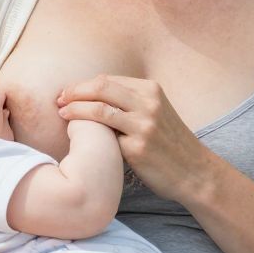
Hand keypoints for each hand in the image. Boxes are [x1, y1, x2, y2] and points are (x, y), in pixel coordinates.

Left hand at [56, 75, 209, 202]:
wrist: (194, 172)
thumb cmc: (169, 143)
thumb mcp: (156, 112)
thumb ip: (129, 100)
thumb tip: (91, 94)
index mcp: (151, 90)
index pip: (107, 79)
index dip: (82, 85)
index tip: (67, 93)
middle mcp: (149, 103)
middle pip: (100, 87)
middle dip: (75, 92)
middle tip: (59, 100)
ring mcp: (144, 125)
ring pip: (99, 108)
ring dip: (75, 109)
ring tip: (62, 113)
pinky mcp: (138, 148)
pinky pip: (105, 136)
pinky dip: (87, 132)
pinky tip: (76, 135)